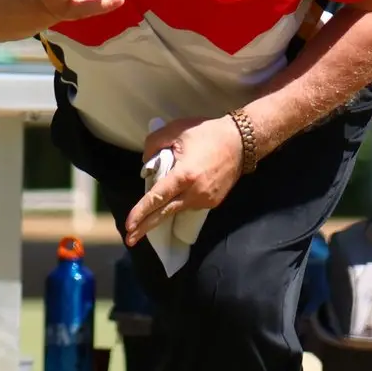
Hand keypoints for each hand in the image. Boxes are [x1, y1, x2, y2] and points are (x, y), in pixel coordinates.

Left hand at [124, 116, 243, 245]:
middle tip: (129, 240)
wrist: (242, 141)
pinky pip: (189, 205)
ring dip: (162, 213)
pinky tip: (175, 197)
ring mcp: (205, 200)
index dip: (141, 212)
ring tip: (145, 219)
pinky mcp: (213, 202)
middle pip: (165, 214)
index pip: (157, 198)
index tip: (129, 226)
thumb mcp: (175, 130)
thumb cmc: (207, 133)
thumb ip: (153, 145)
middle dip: (145, 228)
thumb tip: (146, 166)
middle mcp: (195, 193)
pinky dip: (179, 203)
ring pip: (177, 209)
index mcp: (184, 175)